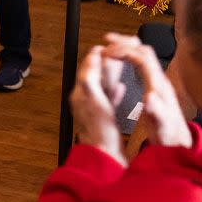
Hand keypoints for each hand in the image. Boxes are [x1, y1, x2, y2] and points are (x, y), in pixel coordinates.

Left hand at [70, 44, 126, 164]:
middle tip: (114, 53)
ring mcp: (94, 110)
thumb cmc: (100, 130)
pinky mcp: (104, 119)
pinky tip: (121, 88)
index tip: (106, 45)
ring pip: (102, 86)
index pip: (86, 69)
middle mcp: (85, 101)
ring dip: (110, 75)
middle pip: (94, 76)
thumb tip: (92, 57)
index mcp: (80, 94)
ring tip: (119, 65)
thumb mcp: (94, 99)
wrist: (105, 155)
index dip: (95, 56)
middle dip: (104, 63)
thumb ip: (91, 77)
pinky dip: (114, 91)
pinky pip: (108, 100)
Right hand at [102, 33, 192, 148]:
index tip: (108, 52)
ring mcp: (160, 83)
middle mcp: (161, 81)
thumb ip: (155, 113)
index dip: (124, 51)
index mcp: (159, 87)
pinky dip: (131, 57)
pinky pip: (144, 64)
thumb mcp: (160, 128)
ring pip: (145, 55)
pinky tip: (122, 61)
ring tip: (112, 45)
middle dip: (125, 43)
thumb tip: (149, 97)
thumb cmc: (168, 137)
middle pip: (145, 51)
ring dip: (128, 47)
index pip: (142, 59)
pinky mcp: (157, 87)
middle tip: (106, 40)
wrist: (180, 144)